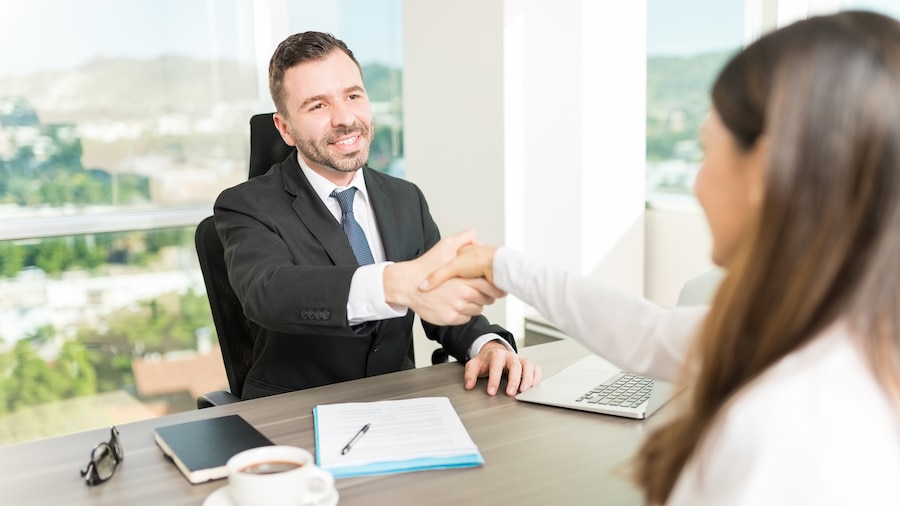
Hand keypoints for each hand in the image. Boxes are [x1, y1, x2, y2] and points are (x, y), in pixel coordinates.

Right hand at [384, 231, 504, 324]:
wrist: (407, 285)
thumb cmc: (425, 266)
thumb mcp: (446, 245)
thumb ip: (465, 238)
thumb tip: (479, 240)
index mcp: (466, 280)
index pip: (492, 288)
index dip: (494, 286)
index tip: (494, 285)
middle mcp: (464, 296)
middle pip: (487, 300)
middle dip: (483, 294)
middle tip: (473, 288)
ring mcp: (457, 309)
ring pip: (477, 310)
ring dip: (473, 304)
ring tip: (461, 295)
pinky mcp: (450, 319)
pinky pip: (466, 318)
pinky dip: (463, 312)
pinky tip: (454, 303)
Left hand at [464, 341, 541, 395]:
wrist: (494, 353)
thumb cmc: (485, 361)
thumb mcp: (474, 365)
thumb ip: (470, 374)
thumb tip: (469, 385)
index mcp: (496, 355)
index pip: (496, 366)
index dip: (494, 379)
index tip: (491, 391)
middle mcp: (510, 356)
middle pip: (515, 365)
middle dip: (513, 380)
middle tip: (510, 393)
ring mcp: (520, 359)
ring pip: (528, 366)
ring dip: (527, 379)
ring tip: (523, 391)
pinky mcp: (527, 364)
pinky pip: (536, 368)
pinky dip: (536, 377)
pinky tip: (532, 386)